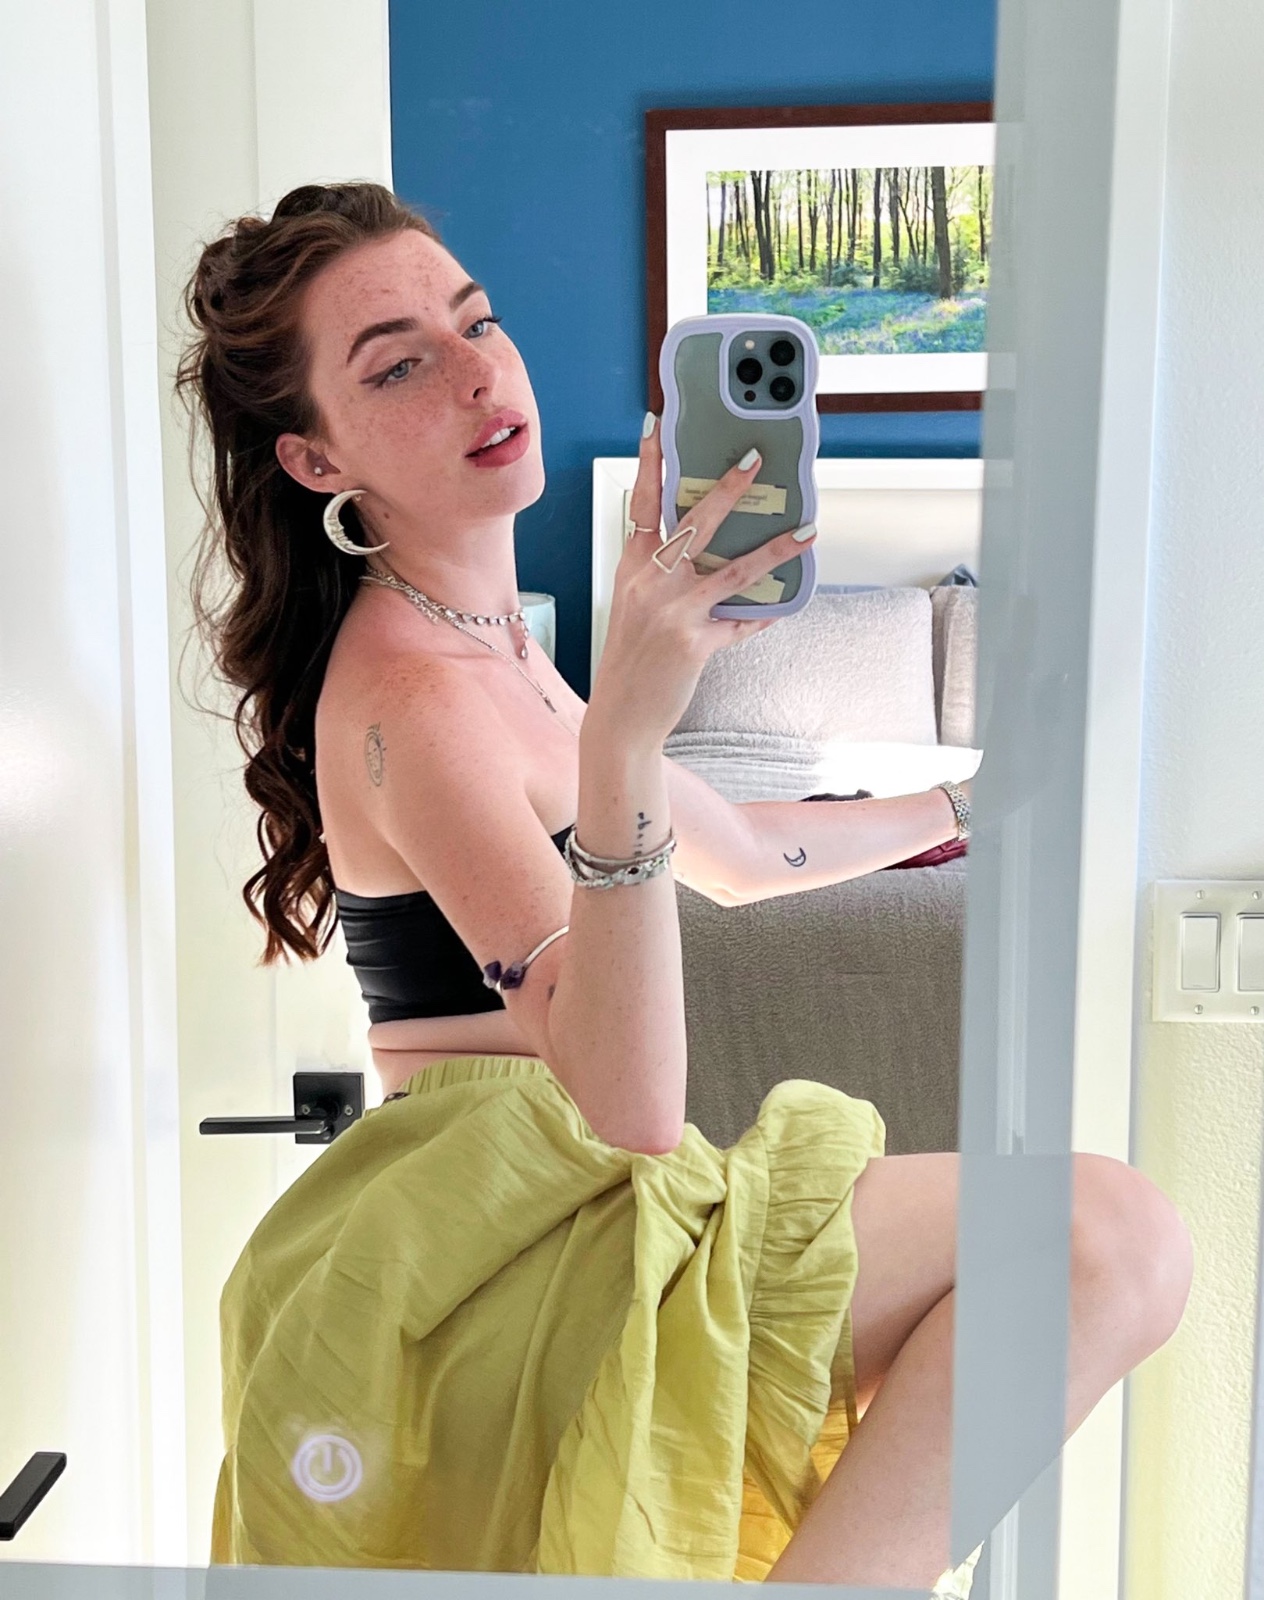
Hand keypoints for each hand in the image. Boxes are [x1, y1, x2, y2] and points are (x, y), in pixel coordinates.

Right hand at [588, 414, 817, 742]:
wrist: (621, 715)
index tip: (656, 426)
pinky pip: (742, 621)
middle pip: (694, 522)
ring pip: (733, 568)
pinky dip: (765, 613)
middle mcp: (651, 582)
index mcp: (633, 567)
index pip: (641, 504)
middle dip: (727, 488)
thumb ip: (665, 574)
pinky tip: (787, 603)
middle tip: (754, 459)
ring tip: (808, 530)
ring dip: (776, 548)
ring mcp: (673, 611)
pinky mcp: (694, 643)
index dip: (649, 464)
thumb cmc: (631, 659)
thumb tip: (711, 549)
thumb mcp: (636, 606)